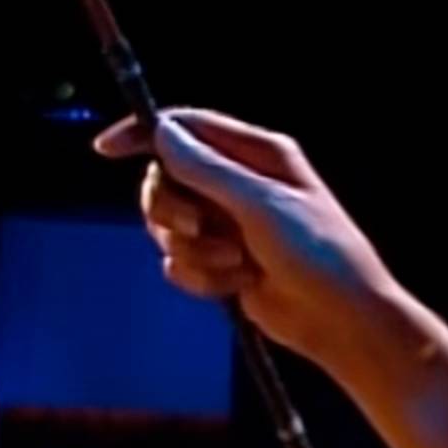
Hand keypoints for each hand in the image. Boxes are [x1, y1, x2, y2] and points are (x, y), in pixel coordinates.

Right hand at [95, 109, 400, 368]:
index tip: (106, 150)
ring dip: (193, 250)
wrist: (342, 321)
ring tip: (236, 263)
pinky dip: (200, 276)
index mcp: (257, 153)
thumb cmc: (319, 254)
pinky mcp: (222, 261)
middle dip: (171, 207)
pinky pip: (180, 261)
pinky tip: (236, 285)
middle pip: (165, 178)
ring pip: (169, 224)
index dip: (143, 134)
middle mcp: (239, 183)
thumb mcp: (262, 206)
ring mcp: (229, 223)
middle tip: (197, 228)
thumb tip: (162, 133)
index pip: (186, 127)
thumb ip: (207, 170)